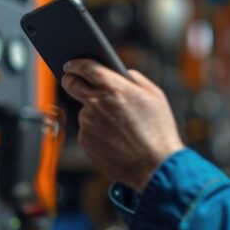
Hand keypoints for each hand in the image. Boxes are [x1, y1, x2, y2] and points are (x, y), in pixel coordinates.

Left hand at [61, 60, 183, 191]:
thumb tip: (120, 73)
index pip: (85, 68)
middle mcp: (96, 103)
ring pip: (85, 110)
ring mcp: (88, 123)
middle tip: (72, 79)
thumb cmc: (158, 129)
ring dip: (94, 112)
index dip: (76, 64)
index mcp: (114, 87)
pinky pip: (88, 129)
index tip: (71, 64)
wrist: (154, 165)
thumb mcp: (155, 95)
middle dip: (70, 79)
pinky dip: (97, 131)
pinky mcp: (85, 140)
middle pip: (72, 84)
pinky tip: (115, 138)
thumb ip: (134, 79)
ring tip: (118, 124)